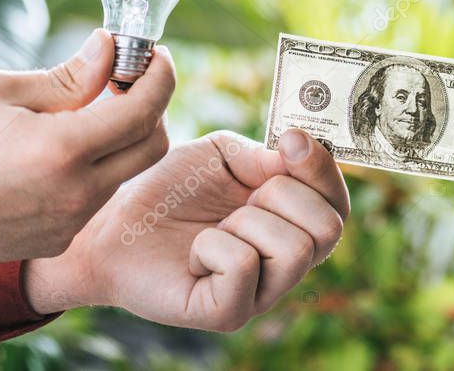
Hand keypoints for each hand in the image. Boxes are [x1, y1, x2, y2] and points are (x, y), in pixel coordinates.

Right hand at [0, 29, 175, 280]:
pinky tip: (62, 152)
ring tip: (88, 112)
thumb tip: (110, 48)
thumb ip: (68, 74)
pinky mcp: (59, 239)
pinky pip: (98, 196)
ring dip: (122, 139)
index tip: (155, 56)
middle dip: (154, 107)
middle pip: (154, 146)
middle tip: (132, 81)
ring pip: (126, 171)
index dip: (160, 76)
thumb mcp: (0, 91)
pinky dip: (95, 168)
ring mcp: (70, 222)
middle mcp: (77, 193)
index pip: (144, 110)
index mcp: (63, 150)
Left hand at [24, 128, 348, 331]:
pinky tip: (196, 250)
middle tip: (241, 199)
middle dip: (282, 196)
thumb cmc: (171, 188)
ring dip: (248, 221)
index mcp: (292, 224)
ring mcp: (260, 294)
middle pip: (329, 229)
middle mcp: (285, 264)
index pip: (338, 205)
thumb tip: (299, 151)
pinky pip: (244, 267)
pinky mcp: (227, 314)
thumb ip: (267, 153)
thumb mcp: (224, 154)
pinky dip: (214, 245)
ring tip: (216, 226)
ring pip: (295, 250)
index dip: (322, 169)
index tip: (289, 140)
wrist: (114, 220)